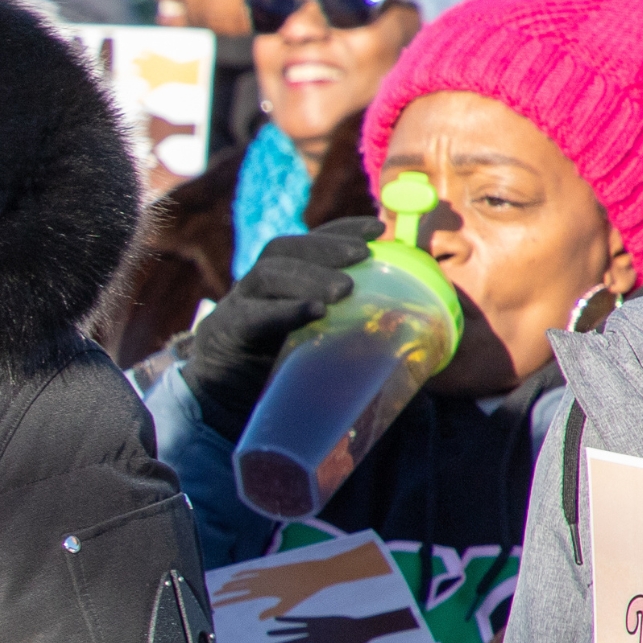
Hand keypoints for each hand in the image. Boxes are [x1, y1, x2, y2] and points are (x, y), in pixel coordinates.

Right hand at [178, 223, 374, 435]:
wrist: (223, 413)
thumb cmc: (280, 380)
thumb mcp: (321, 352)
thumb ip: (357, 341)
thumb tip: (420, 345)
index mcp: (277, 286)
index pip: (306, 245)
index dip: (340, 230)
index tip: (378, 229)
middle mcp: (253, 290)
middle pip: (283, 251)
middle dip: (325, 247)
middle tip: (362, 255)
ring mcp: (234, 309)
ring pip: (266, 275)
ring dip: (308, 276)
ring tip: (344, 289)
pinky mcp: (222, 336)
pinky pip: (251, 317)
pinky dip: (284, 311)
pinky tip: (314, 312)